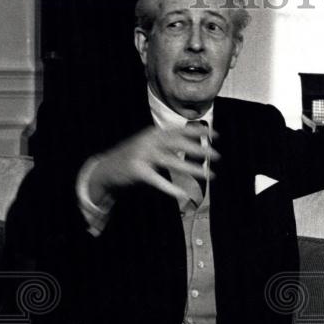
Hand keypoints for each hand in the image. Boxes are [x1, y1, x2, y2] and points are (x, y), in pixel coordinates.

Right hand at [88, 125, 217, 203]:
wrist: (106, 170)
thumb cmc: (134, 158)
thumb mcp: (150, 145)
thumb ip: (168, 143)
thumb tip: (192, 143)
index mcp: (154, 133)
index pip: (180, 130)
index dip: (198, 131)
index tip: (217, 135)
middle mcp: (149, 141)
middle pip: (179, 143)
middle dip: (199, 149)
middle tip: (217, 155)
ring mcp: (142, 155)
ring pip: (172, 161)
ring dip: (192, 168)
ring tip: (208, 174)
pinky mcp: (137, 170)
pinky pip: (157, 180)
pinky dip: (171, 188)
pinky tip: (183, 194)